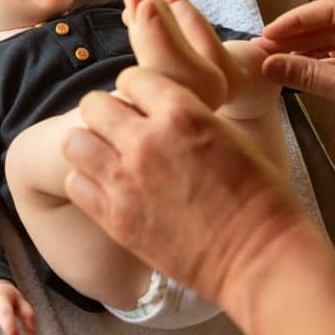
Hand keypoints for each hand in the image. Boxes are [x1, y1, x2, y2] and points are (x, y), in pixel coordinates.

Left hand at [61, 67, 304, 306]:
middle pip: (94, 104)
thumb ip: (187, 116)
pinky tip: (107, 189)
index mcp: (182, 112)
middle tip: (119, 130)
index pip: (130, 77)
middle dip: (106, 113)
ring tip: (106, 157)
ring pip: (74, 141)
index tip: (141, 104)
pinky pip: (76, 183)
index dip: (135, 90)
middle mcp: (146, 140)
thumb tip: (160, 110)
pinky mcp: (115, 217)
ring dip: (88, 144)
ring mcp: (126, 180)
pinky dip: (86, 183)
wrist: (260, 257)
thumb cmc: (260, 197)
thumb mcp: (230, 134)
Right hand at [253, 0, 334, 181]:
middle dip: (298, 38)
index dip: (296, 21)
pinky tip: (302, 77)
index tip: (270, 33)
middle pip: (333, 26)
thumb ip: (309, 75)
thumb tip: (273, 64)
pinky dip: (323, 70)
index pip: (333, 10)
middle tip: (267, 49)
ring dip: (308, 54)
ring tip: (278, 63)